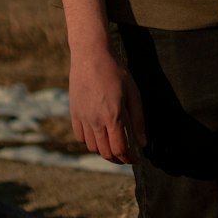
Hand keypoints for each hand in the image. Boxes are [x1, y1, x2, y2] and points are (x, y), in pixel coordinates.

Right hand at [68, 45, 145, 164]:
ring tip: (114, 147)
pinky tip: (99, 137)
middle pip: (105, 152)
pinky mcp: (74, 114)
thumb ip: (138, 120)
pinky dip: (90, 143)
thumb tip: (143, 143)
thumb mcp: (133, 94)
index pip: (119, 149)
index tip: (136, 159)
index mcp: (112, 116)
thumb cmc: (115, 72)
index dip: (128, 159)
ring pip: (92, 147)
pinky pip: (80, 137)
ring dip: (104, 152)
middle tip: (127, 157)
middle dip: (118, 159)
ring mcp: (82, 118)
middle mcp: (95, 121)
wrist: (91, 57)